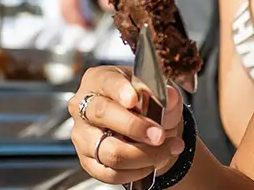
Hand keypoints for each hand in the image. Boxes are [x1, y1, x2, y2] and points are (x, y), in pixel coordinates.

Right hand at [59, 0, 117, 27]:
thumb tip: (108, 8)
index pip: (69, 5)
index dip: (76, 19)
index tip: (86, 30)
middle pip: (64, 9)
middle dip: (74, 23)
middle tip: (87, 33)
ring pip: (65, 8)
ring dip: (74, 20)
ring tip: (89, 29)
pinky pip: (69, 4)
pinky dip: (76, 14)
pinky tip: (88, 21)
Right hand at [69, 66, 185, 184]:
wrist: (143, 125)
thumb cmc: (144, 102)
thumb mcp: (157, 91)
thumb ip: (164, 94)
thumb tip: (171, 97)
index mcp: (98, 79)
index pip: (106, 82)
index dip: (120, 91)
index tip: (135, 99)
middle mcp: (83, 106)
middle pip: (102, 115)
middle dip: (135, 127)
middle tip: (160, 135)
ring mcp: (82, 135)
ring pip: (109, 150)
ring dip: (144, 155)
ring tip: (167, 150)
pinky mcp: (87, 161)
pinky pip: (110, 173)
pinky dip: (136, 172)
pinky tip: (152, 163)